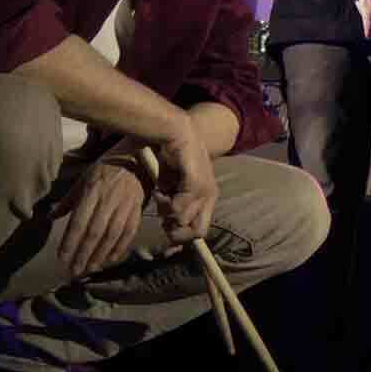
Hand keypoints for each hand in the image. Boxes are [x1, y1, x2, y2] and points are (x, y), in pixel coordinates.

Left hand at [55, 158, 151, 276]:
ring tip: (91, 268)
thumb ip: (69, 200)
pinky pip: (129, 231)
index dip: (70, 242)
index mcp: (91, 192)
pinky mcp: (137, 208)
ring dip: (101, 254)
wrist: (136, 158)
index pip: (79, 222)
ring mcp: (125, 205)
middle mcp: (108, 200)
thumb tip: (50, 217)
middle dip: (84, 253)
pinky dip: (121, 246)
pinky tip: (111, 258)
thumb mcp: (83, 179)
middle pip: (94, 232)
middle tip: (74, 271)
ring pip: (112, 234)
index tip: (62, 258)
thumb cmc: (105, 169)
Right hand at [151, 126, 217, 243]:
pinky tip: (160, 189)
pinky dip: (164, 203)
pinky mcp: (196, 184)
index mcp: (207, 197)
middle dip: (176, 231)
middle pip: (197, 233)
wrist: (176, 132)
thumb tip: (168, 227)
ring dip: (166, 212)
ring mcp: (205, 190)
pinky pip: (179, 209)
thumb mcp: (172, 187)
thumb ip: (172, 206)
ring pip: (183, 221)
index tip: (167, 239)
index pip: (201, 230)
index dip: (183, 239)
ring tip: (160, 194)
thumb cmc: (172, 159)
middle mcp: (210, 195)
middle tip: (162, 215)